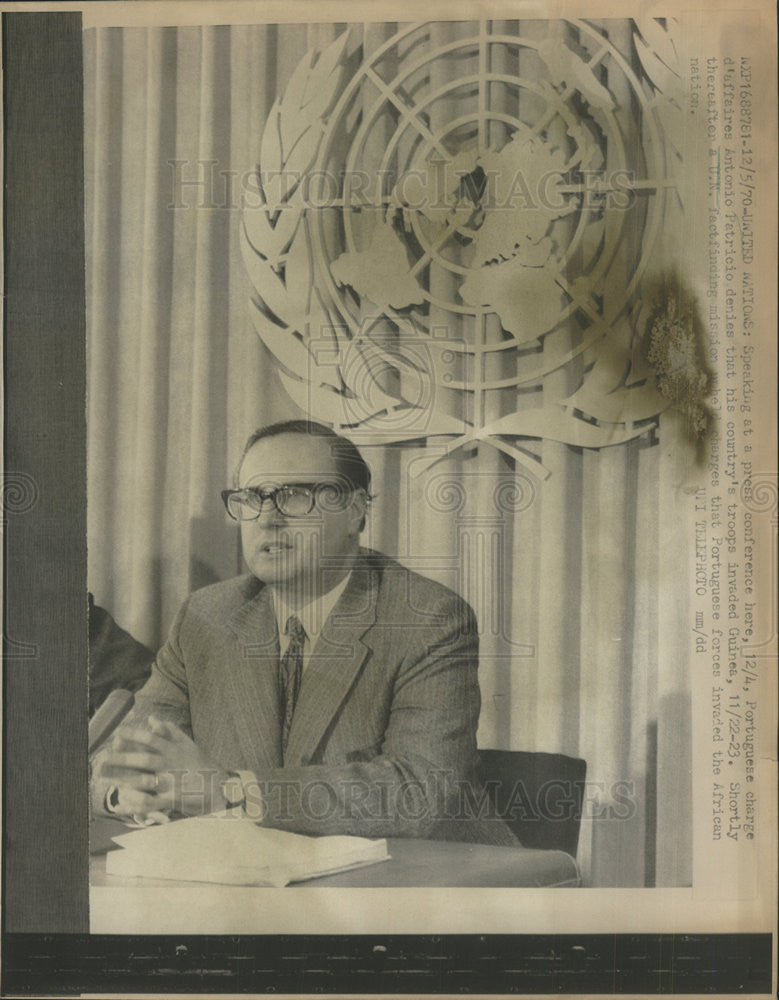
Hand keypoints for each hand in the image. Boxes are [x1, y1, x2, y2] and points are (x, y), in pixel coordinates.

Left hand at [97, 716, 228, 818]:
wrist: (221, 787)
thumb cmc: (202, 764)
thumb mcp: (188, 744)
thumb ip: (170, 730)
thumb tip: (151, 719)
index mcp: (174, 750)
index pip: (151, 738)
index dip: (133, 734)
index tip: (117, 733)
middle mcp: (171, 764)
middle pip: (143, 759)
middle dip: (121, 758)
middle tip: (102, 758)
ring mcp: (171, 782)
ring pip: (143, 780)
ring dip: (121, 780)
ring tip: (104, 778)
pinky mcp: (172, 800)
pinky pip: (150, 803)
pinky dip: (133, 805)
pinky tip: (119, 805)